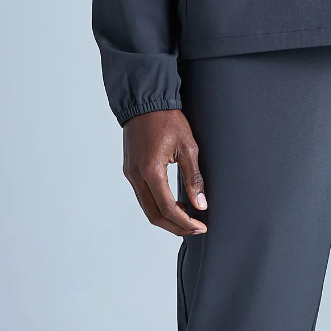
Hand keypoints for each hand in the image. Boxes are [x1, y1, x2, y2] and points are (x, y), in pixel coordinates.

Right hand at [123, 109, 207, 236]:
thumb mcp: (188, 147)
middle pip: (154, 215)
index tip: (200, 226)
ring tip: (188, 218)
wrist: (144, 102)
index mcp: (150, 171)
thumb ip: (194, 178)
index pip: (167, 208)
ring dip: (166, 218)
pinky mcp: (130, 171)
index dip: (185, 222)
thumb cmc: (167, 119)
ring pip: (147, 208)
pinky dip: (158, 206)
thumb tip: (201, 204)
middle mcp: (136, 176)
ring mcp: (130, 174)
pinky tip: (174, 202)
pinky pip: (143, 197)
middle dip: (176, 227)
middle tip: (195, 229)